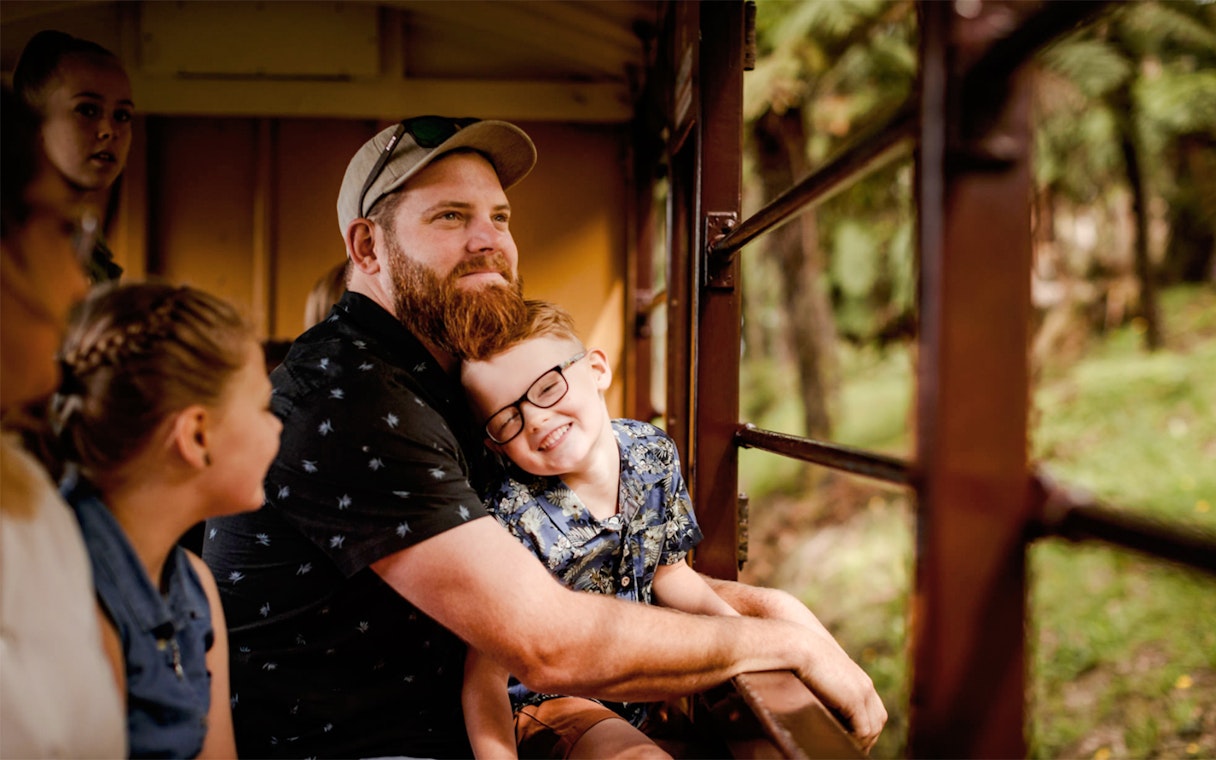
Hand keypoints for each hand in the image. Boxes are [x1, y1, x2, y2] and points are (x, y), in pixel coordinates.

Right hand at [795, 634, 886, 752]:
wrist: (799, 645)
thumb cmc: (803, 656)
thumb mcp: (821, 675)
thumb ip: (828, 688)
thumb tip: (822, 704)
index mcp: (858, 679)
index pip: (873, 709)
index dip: (865, 726)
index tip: (852, 736)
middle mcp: (865, 685)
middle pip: (878, 720)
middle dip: (868, 737)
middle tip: (853, 747)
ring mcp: (862, 692)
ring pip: (873, 728)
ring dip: (862, 741)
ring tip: (846, 747)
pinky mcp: (854, 700)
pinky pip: (863, 730)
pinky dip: (856, 740)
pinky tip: (841, 741)